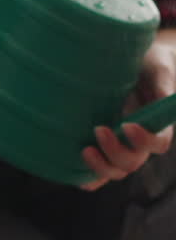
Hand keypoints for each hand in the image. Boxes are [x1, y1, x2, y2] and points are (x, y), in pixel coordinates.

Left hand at [80, 41, 175, 190]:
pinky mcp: (103, 144)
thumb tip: (164, 98)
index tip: (127, 125)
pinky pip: (99, 171)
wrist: (131, 61)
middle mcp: (139, 140)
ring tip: (85, 151)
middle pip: (133, 161)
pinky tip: (76, 177)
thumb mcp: (158, 69)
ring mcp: (121, 145)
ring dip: (101, 167)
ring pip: (116, 170)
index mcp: (157, 125)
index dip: (144, 141)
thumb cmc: (148, 62)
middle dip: (116, 152)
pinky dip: (90, 178)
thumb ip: (162, 84)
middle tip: (98, 130)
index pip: (158, 143)